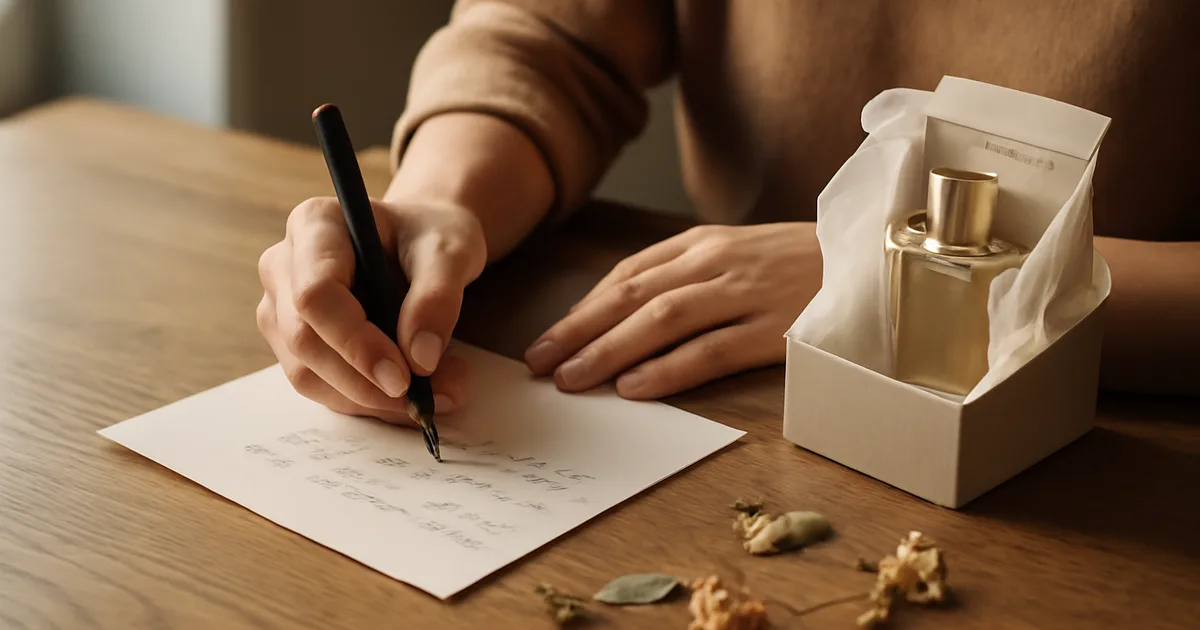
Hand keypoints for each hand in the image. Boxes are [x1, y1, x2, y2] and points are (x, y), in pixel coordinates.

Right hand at [256, 197, 486, 422]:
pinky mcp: (294, 343)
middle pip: (304, 339)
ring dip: (371, 399)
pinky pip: (320, 386)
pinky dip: (368, 401)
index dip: (355, 343)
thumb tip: (420, 358)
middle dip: (366, 381)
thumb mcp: (451, 252)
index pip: (315, 295)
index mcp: (314, 225)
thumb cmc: (431, 237)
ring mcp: (282, 307)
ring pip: (307, 373)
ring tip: (439, 393)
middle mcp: (284, 265)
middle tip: (434, 397)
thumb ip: (437, 297)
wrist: (422, 244)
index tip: (405, 377)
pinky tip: (413, 395)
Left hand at [523, 222, 821, 398]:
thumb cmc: (795, 264)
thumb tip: (618, 313)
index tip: (547, 341)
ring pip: (662, 320)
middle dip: (579, 331)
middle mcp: (716, 264)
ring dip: (610, 350)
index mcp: (702, 244)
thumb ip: (681, 275)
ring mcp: (745, 294)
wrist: (871, 260)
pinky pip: (710, 351)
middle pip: (633, 296)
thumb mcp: (733, 253)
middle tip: (540, 364)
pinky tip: (635, 387)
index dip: (582, 309)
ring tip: (573, 379)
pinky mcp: (774, 329)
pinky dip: (669, 369)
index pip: (627, 276)